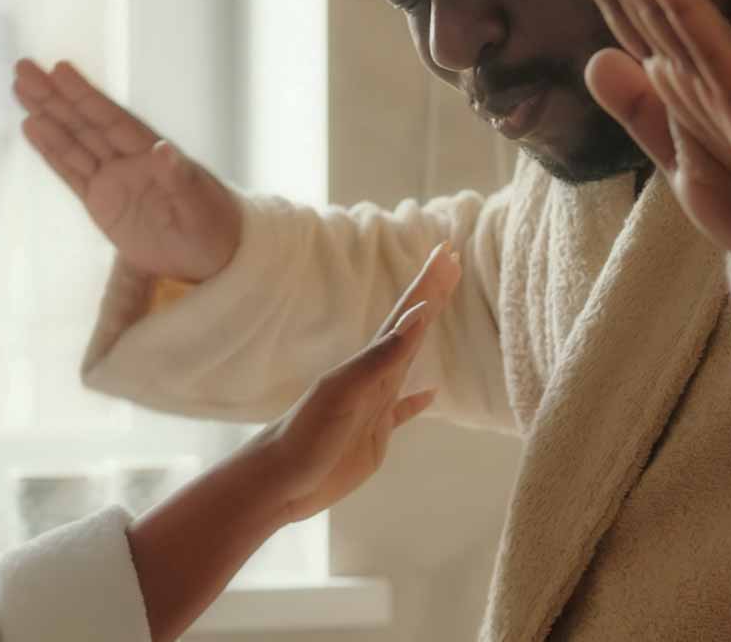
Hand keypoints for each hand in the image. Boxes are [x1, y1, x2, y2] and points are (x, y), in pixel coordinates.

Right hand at [13, 58, 241, 279]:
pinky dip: (51, 151)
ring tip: (19, 89)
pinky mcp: (101, 203)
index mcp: (151, 153)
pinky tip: (32, 128)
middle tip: (23, 67)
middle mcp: (127, 159)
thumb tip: (163, 149)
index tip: (59, 68)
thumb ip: (179, 179)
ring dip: (46, 117)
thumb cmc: (214, 226)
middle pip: (84, 123)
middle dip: (53, 96)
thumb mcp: (199, 206)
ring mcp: (112, 180)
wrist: (214, 255)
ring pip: (72, 142)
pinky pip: (70, 173)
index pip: (110, 119)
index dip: (84, 94)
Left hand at [254, 244, 457, 520]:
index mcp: (368, 364)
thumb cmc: (307, 435)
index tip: (448, 253)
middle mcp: (373, 377)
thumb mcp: (345, 393)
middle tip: (451, 262)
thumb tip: (417, 316)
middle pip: (410, 327)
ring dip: (424, 334)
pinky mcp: (373, 436)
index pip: (406, 314)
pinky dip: (418, 400)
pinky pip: (402, 410)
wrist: (279, 478)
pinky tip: (430, 393)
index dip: (428, 286)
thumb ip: (381, 357)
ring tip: (436, 311)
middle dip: (432, 295)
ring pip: (407, 360)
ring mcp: (373, 405)